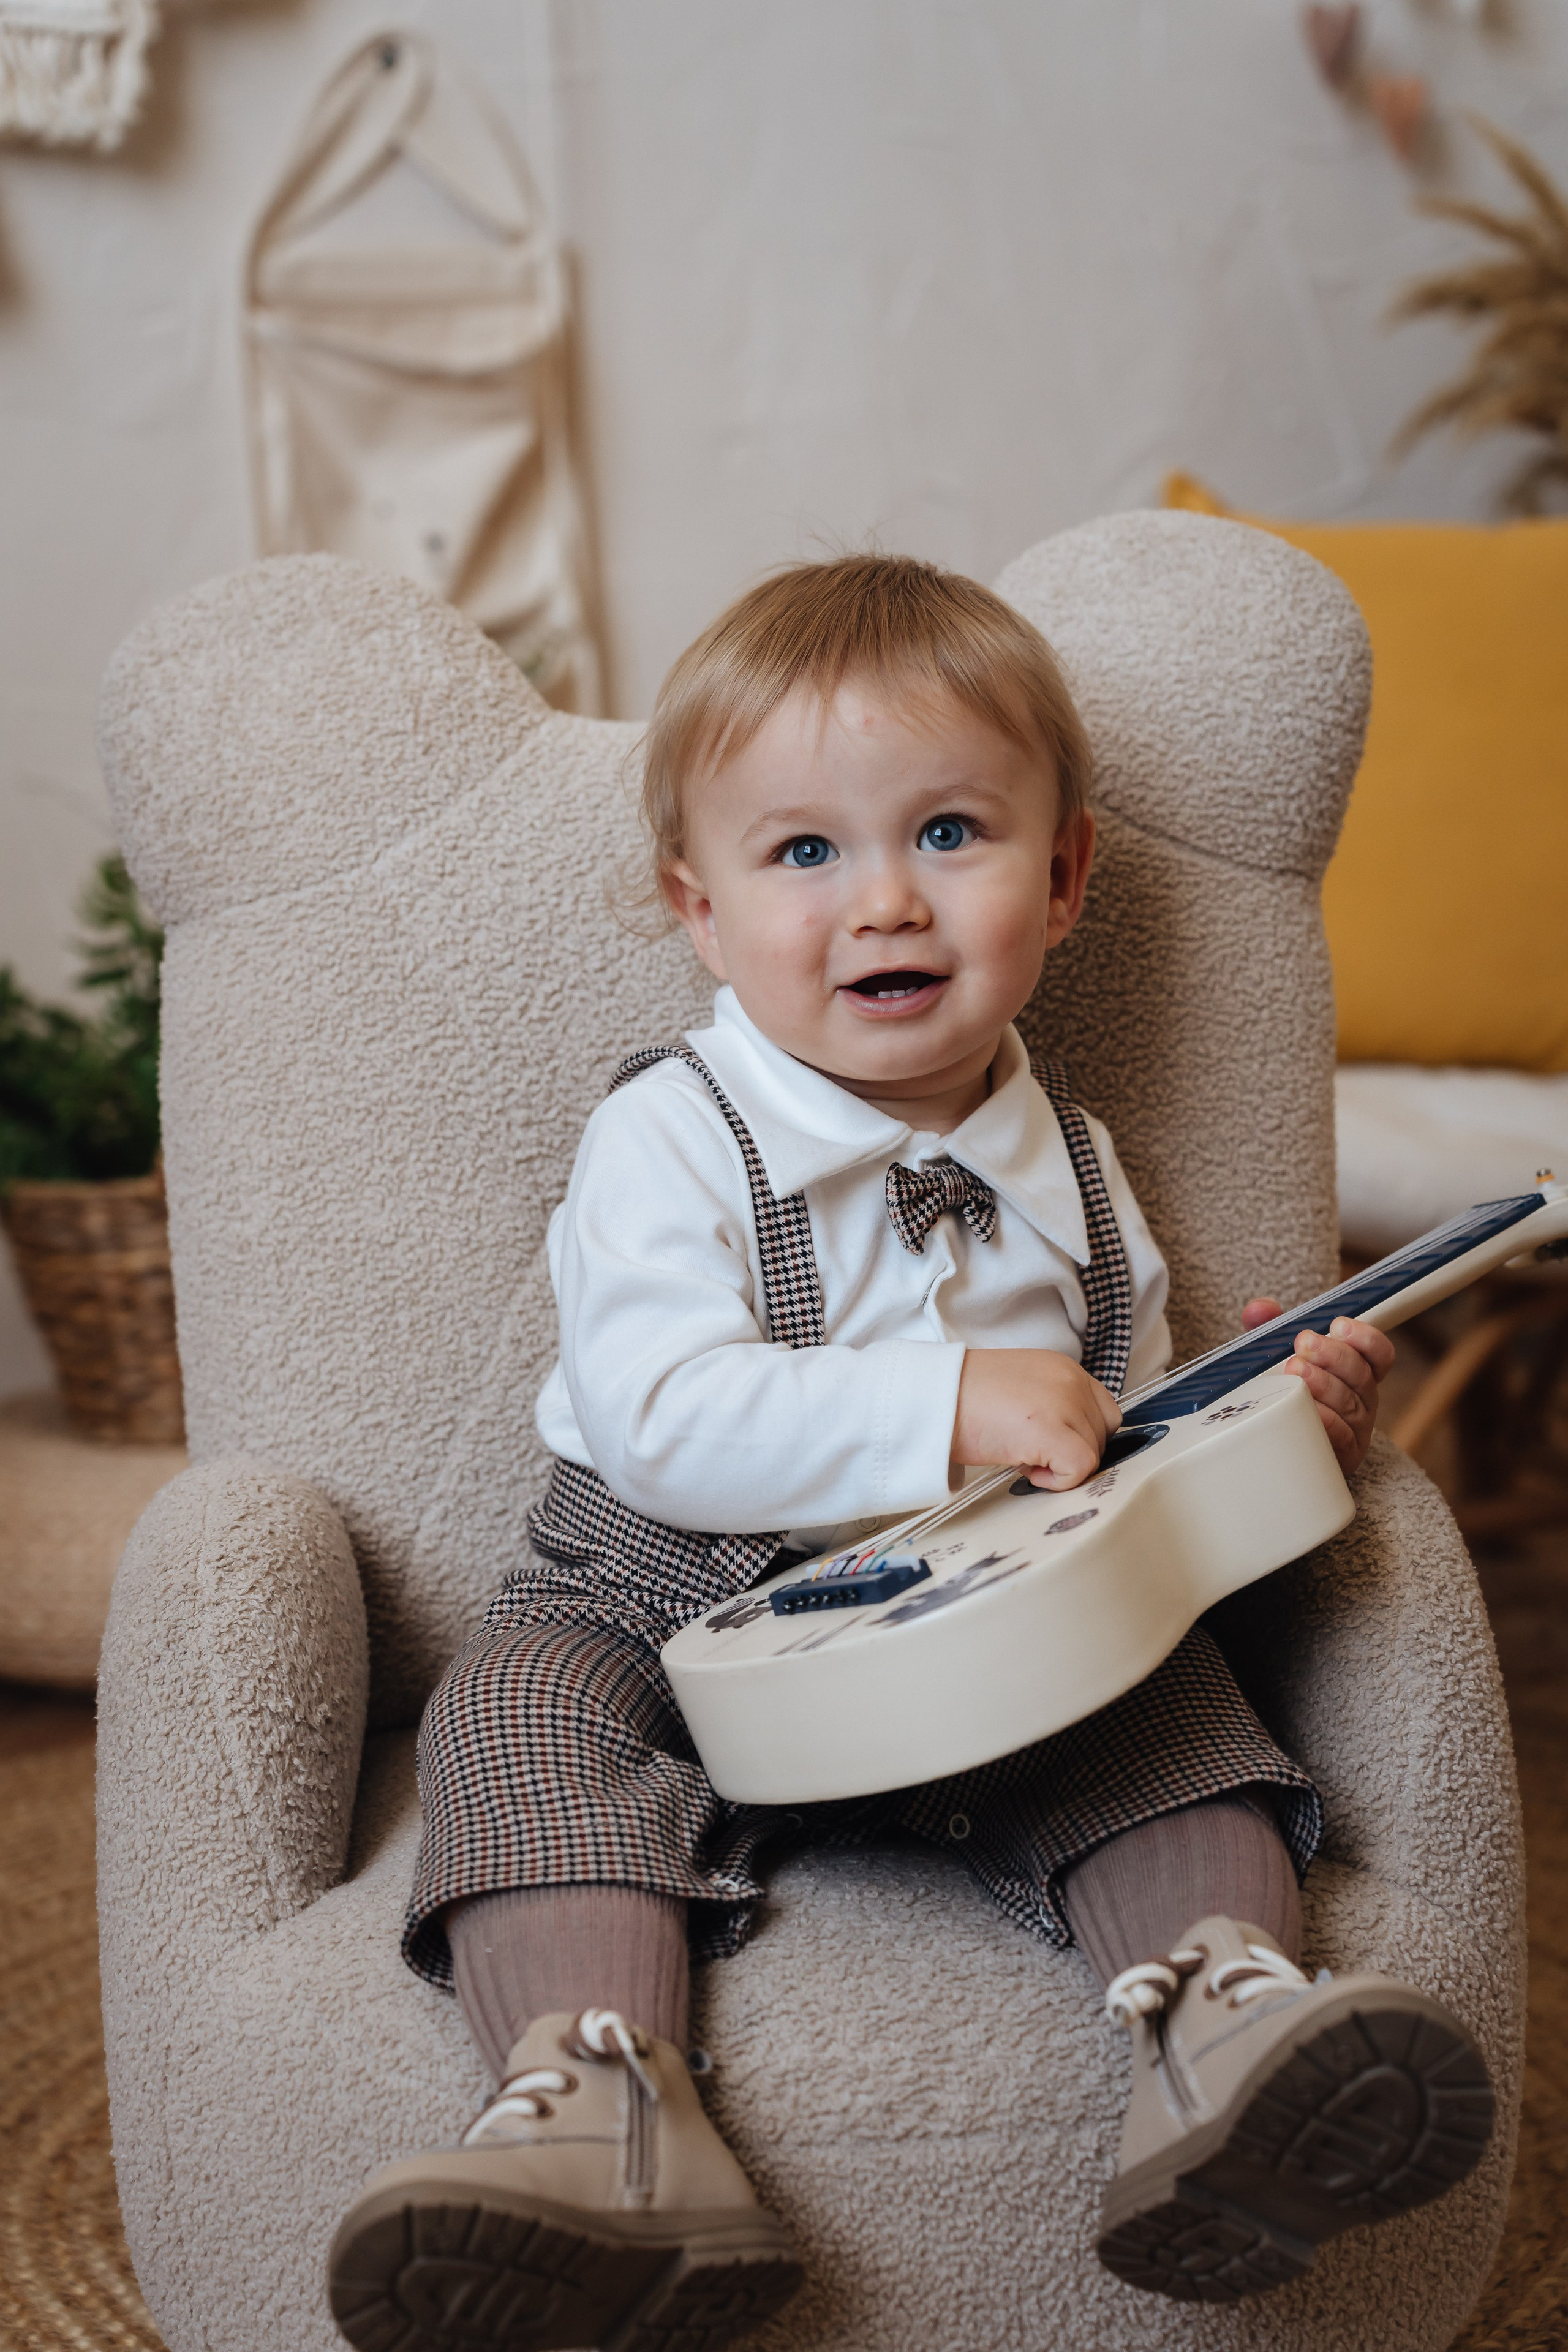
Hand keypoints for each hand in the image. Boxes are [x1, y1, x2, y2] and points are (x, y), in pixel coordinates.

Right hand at [953, 1349, 1120, 1489]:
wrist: (933, 1396)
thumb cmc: (964, 1397)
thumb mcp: (1021, 1388)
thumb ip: (1054, 1403)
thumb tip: (1070, 1442)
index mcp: (1064, 1368)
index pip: (1103, 1411)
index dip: (1081, 1435)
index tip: (1052, 1444)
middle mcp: (1071, 1381)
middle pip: (1101, 1435)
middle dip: (1070, 1451)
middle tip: (1029, 1450)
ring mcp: (1065, 1404)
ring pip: (1092, 1454)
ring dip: (1061, 1464)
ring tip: (1022, 1455)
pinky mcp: (1052, 1431)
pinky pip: (1080, 1469)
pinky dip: (1058, 1480)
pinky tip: (1026, 1468)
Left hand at [1241, 1298, 1394, 1476]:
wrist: (1274, 1447)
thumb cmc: (1282, 1394)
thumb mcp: (1275, 1358)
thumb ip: (1270, 1330)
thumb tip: (1259, 1308)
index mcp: (1355, 1373)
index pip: (1378, 1354)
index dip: (1366, 1338)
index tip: (1338, 1325)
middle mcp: (1362, 1399)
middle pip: (1362, 1374)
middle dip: (1334, 1355)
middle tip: (1304, 1343)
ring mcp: (1356, 1428)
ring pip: (1350, 1403)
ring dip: (1325, 1384)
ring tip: (1296, 1370)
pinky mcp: (1344, 1455)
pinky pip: (1342, 1437)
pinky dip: (1326, 1421)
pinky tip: (1308, 1408)